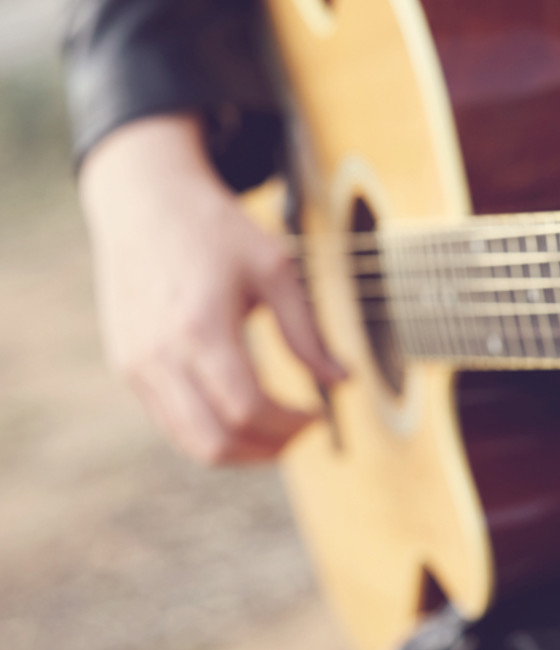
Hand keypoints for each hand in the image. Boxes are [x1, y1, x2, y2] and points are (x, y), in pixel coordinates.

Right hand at [80, 113, 343, 463]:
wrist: (145, 200)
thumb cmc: (216, 229)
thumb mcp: (275, 269)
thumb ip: (307, 331)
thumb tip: (342, 380)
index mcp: (201, 326)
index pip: (247, 407)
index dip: (290, 424)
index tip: (319, 416)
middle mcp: (160, 354)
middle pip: (215, 440)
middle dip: (267, 449)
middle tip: (301, 433)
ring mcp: (136, 364)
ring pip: (189, 441)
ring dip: (240, 449)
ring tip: (277, 429)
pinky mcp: (127, 365)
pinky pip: (170, 421)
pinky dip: (210, 430)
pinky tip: (242, 411)